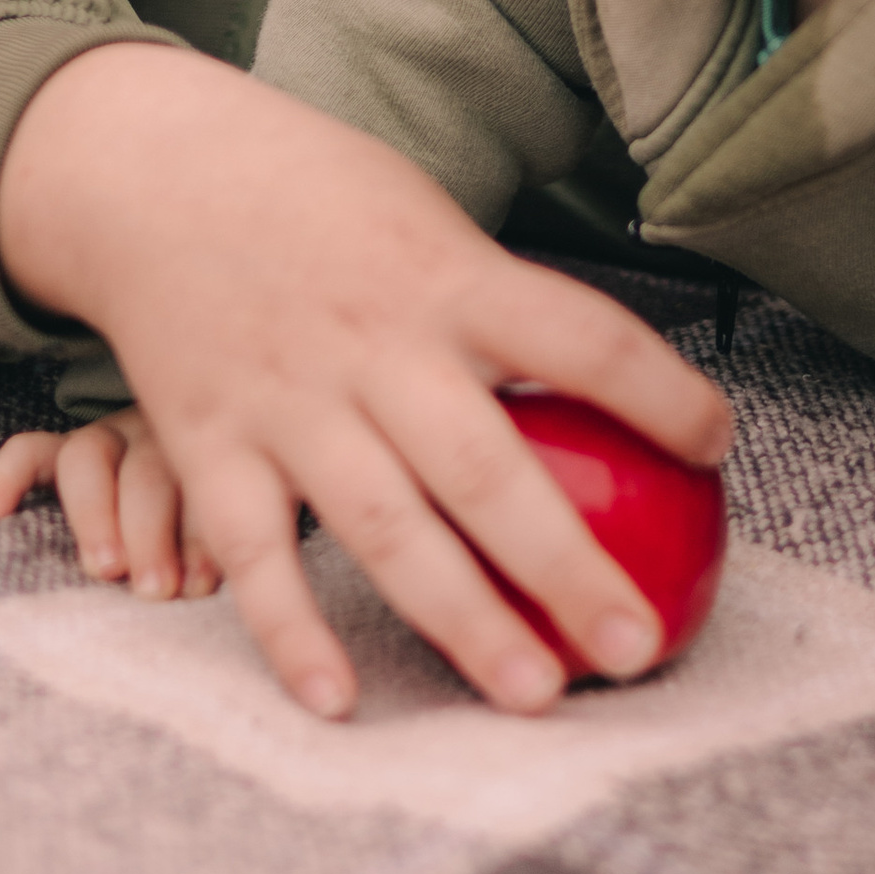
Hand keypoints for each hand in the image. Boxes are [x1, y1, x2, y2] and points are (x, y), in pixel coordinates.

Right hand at [0, 44, 731, 723]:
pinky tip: (338, 701)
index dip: (660, 391)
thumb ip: (497, 303)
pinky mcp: (212, 444)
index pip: (581, 336)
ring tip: (535, 695)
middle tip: (638, 644)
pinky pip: (257, 553)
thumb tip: (616, 378)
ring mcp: (290, 401)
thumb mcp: (425, 220)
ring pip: (385, 528)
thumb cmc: (319, 198)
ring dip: (462, 620)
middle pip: (486, 470)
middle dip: (566, 566)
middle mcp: (376, 345)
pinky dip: (291, 631)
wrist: (157, 172)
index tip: (717, 443)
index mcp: (448, 279)